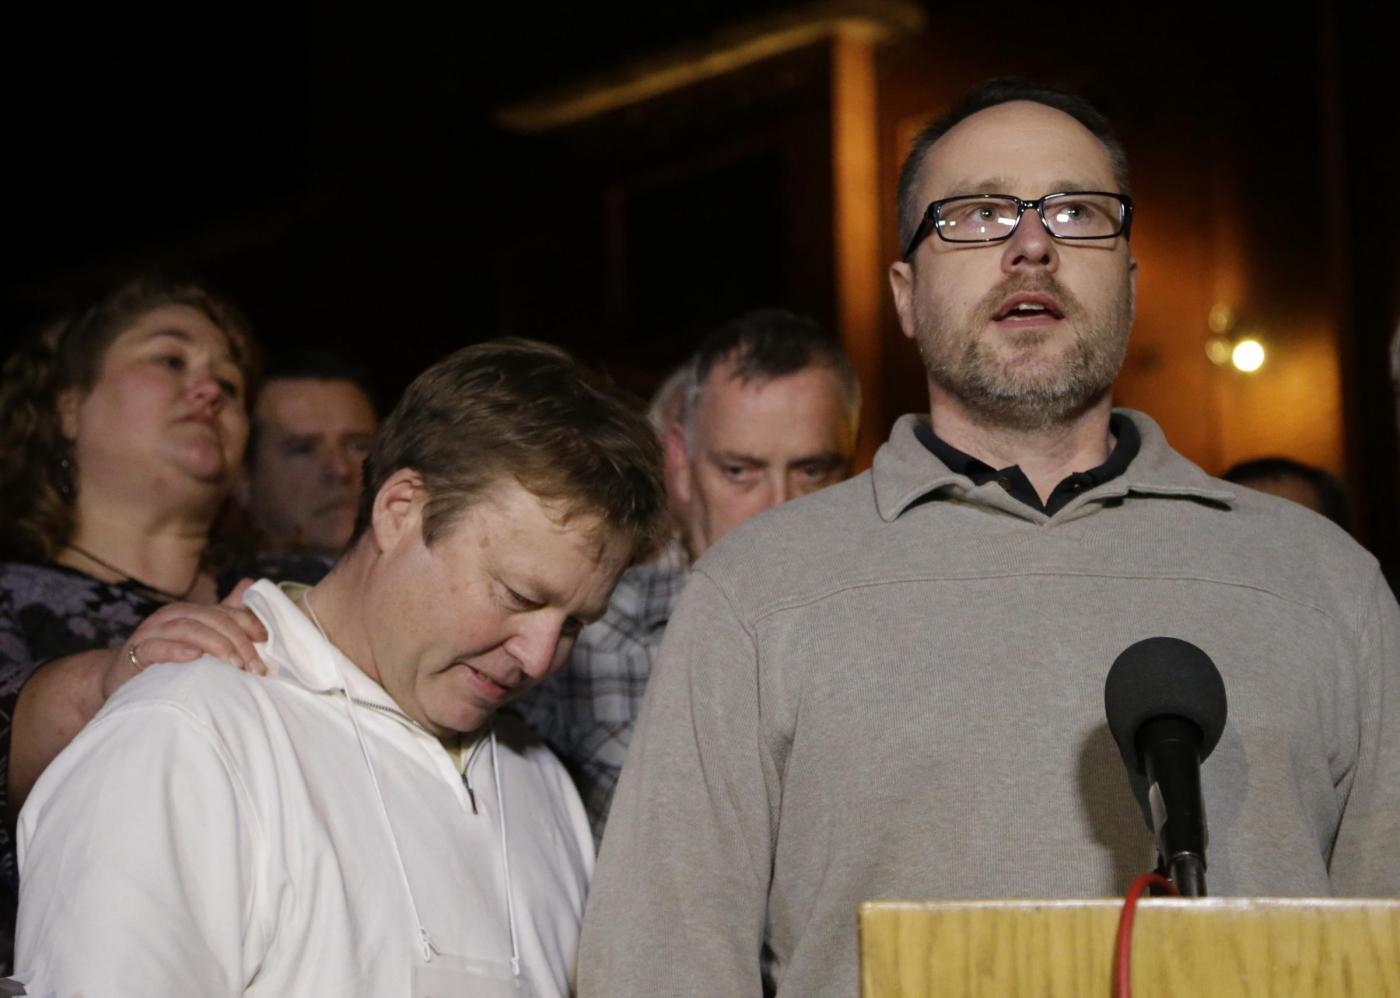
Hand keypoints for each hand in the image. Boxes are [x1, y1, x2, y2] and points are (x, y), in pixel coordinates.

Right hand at [103, 578, 268, 697]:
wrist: (118, 676)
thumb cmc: (165, 657)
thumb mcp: (196, 637)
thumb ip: (223, 614)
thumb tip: (249, 584)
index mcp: (189, 612)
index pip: (224, 612)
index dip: (248, 623)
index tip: (267, 641)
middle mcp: (171, 617)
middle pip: (210, 619)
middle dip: (237, 640)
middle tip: (255, 665)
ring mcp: (151, 633)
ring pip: (187, 629)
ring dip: (215, 645)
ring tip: (235, 662)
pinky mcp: (134, 653)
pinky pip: (155, 648)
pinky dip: (176, 650)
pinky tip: (194, 657)